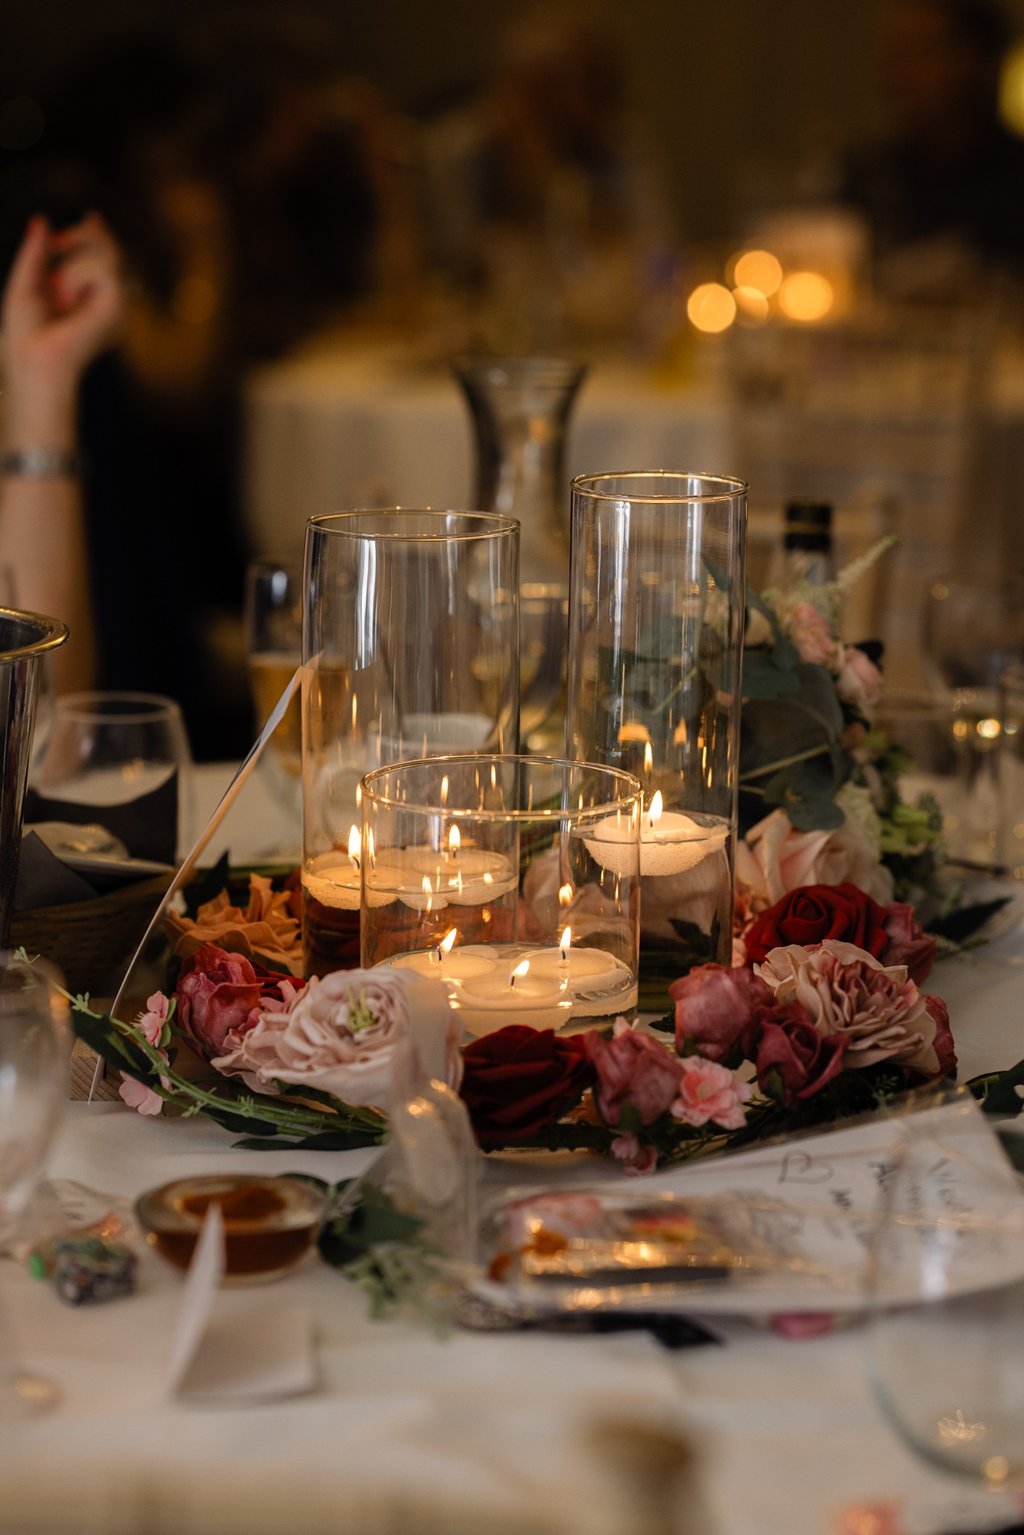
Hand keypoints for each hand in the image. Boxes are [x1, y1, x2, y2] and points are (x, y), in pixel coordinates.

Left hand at [2, 213, 122, 444]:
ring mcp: (114, 304)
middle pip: (110, 250)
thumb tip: (42, 222)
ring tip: (57, 290)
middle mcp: (104, 300)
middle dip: (85, 237)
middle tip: (58, 245)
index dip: (97, 234)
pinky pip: (105, 268)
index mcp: (85, 296)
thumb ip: (35, 252)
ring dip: (74, 264)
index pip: (102, 256)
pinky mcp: (117, 307)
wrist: (34, 360)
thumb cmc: (26, 336)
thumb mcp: (24, 283)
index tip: (91, 218)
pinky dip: (78, 274)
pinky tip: (67, 296)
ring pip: (109, 255)